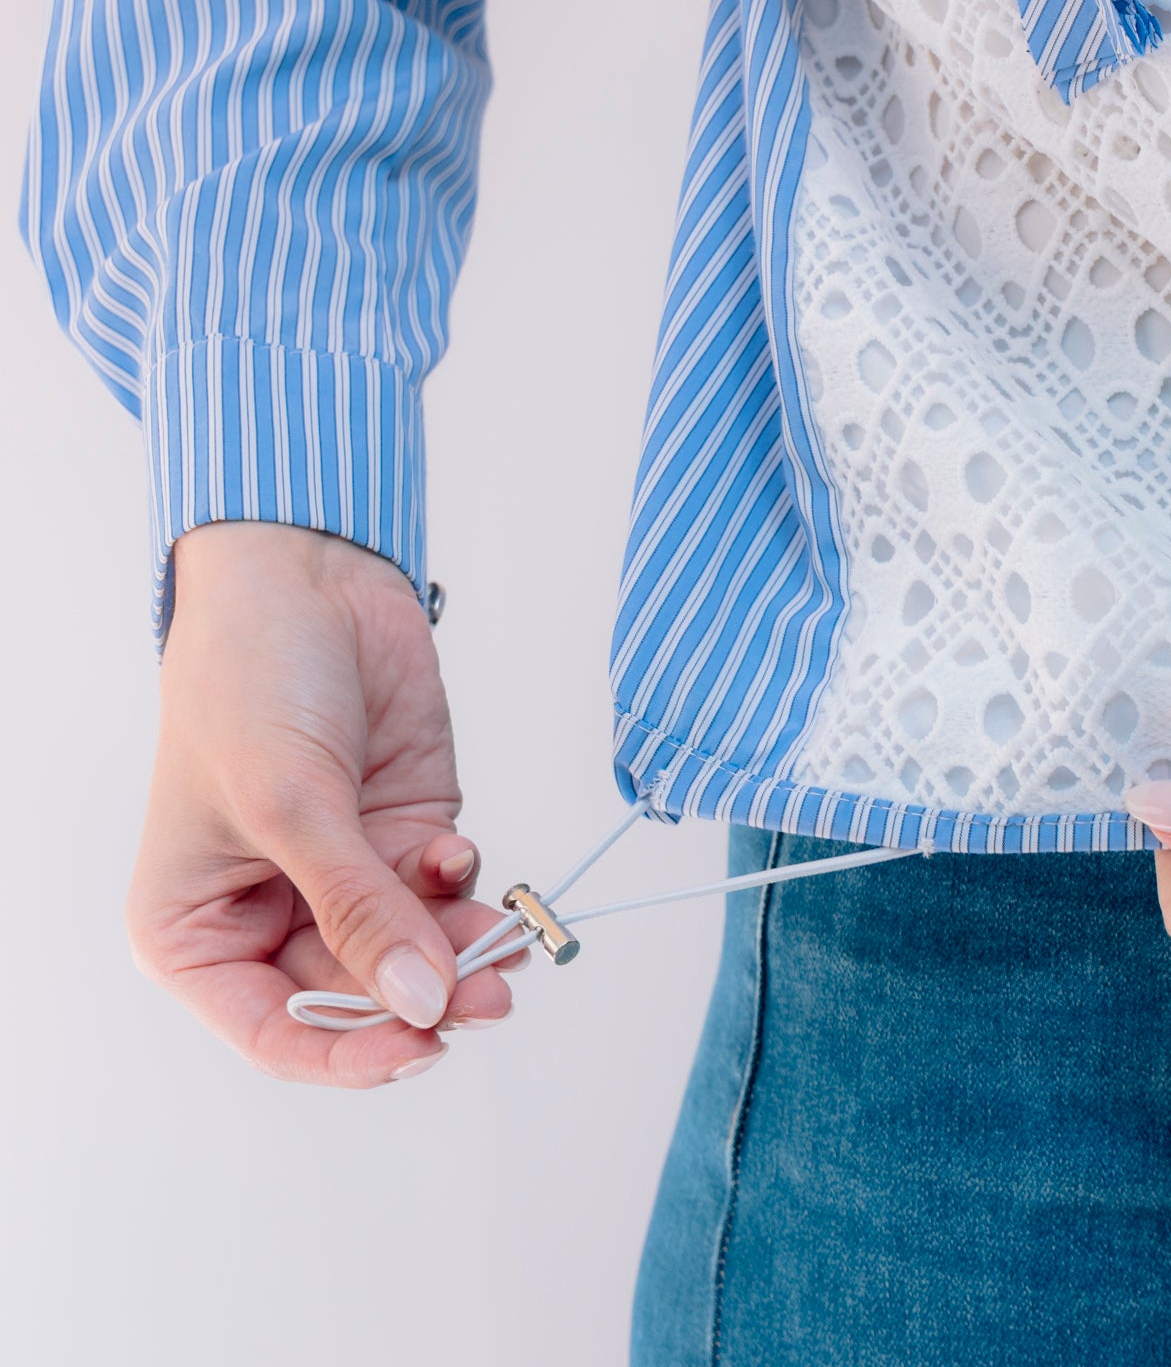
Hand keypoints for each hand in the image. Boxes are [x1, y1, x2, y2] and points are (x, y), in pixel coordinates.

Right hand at [129, 522, 514, 1086]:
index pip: (278, 1033)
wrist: (305, 578)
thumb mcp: (293, 805)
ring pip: (414, 948)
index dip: (351, 1055)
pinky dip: (464, 884)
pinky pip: (443, 887)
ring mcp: (346, 872)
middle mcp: (271, 915)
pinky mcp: (405, 826)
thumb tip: (419, 1003)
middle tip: (490, 992)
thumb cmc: (249, 684)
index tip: (421, 1047)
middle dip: (425, 996)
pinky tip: (459, 854)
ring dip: (461, 949)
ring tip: (507, 944)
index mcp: (199, 932)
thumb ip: (359, 910)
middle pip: (360, 997)